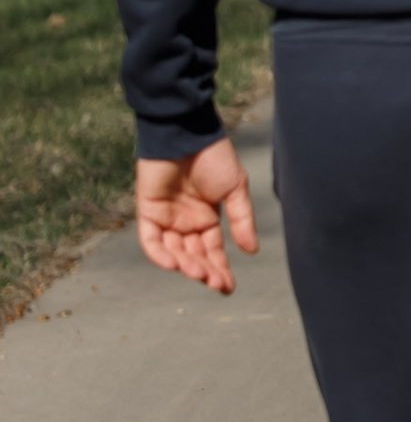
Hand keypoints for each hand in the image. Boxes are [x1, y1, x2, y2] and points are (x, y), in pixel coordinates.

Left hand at [135, 140, 260, 295]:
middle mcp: (186, 222)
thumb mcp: (235, 189)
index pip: (212, 251)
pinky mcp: (147, 211)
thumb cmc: (214, 156)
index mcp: (207, 218)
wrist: (188, 133)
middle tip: (216, 284)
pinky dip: (159, 254)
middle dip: (205, 272)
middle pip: (194, 256)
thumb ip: (241, 219)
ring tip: (200, 273)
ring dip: (185, 265)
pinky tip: (175, 264)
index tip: (228, 288)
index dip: (220, 270)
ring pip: (173, 252)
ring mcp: (166, 218)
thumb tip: (251, 251)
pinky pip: (150, 240)